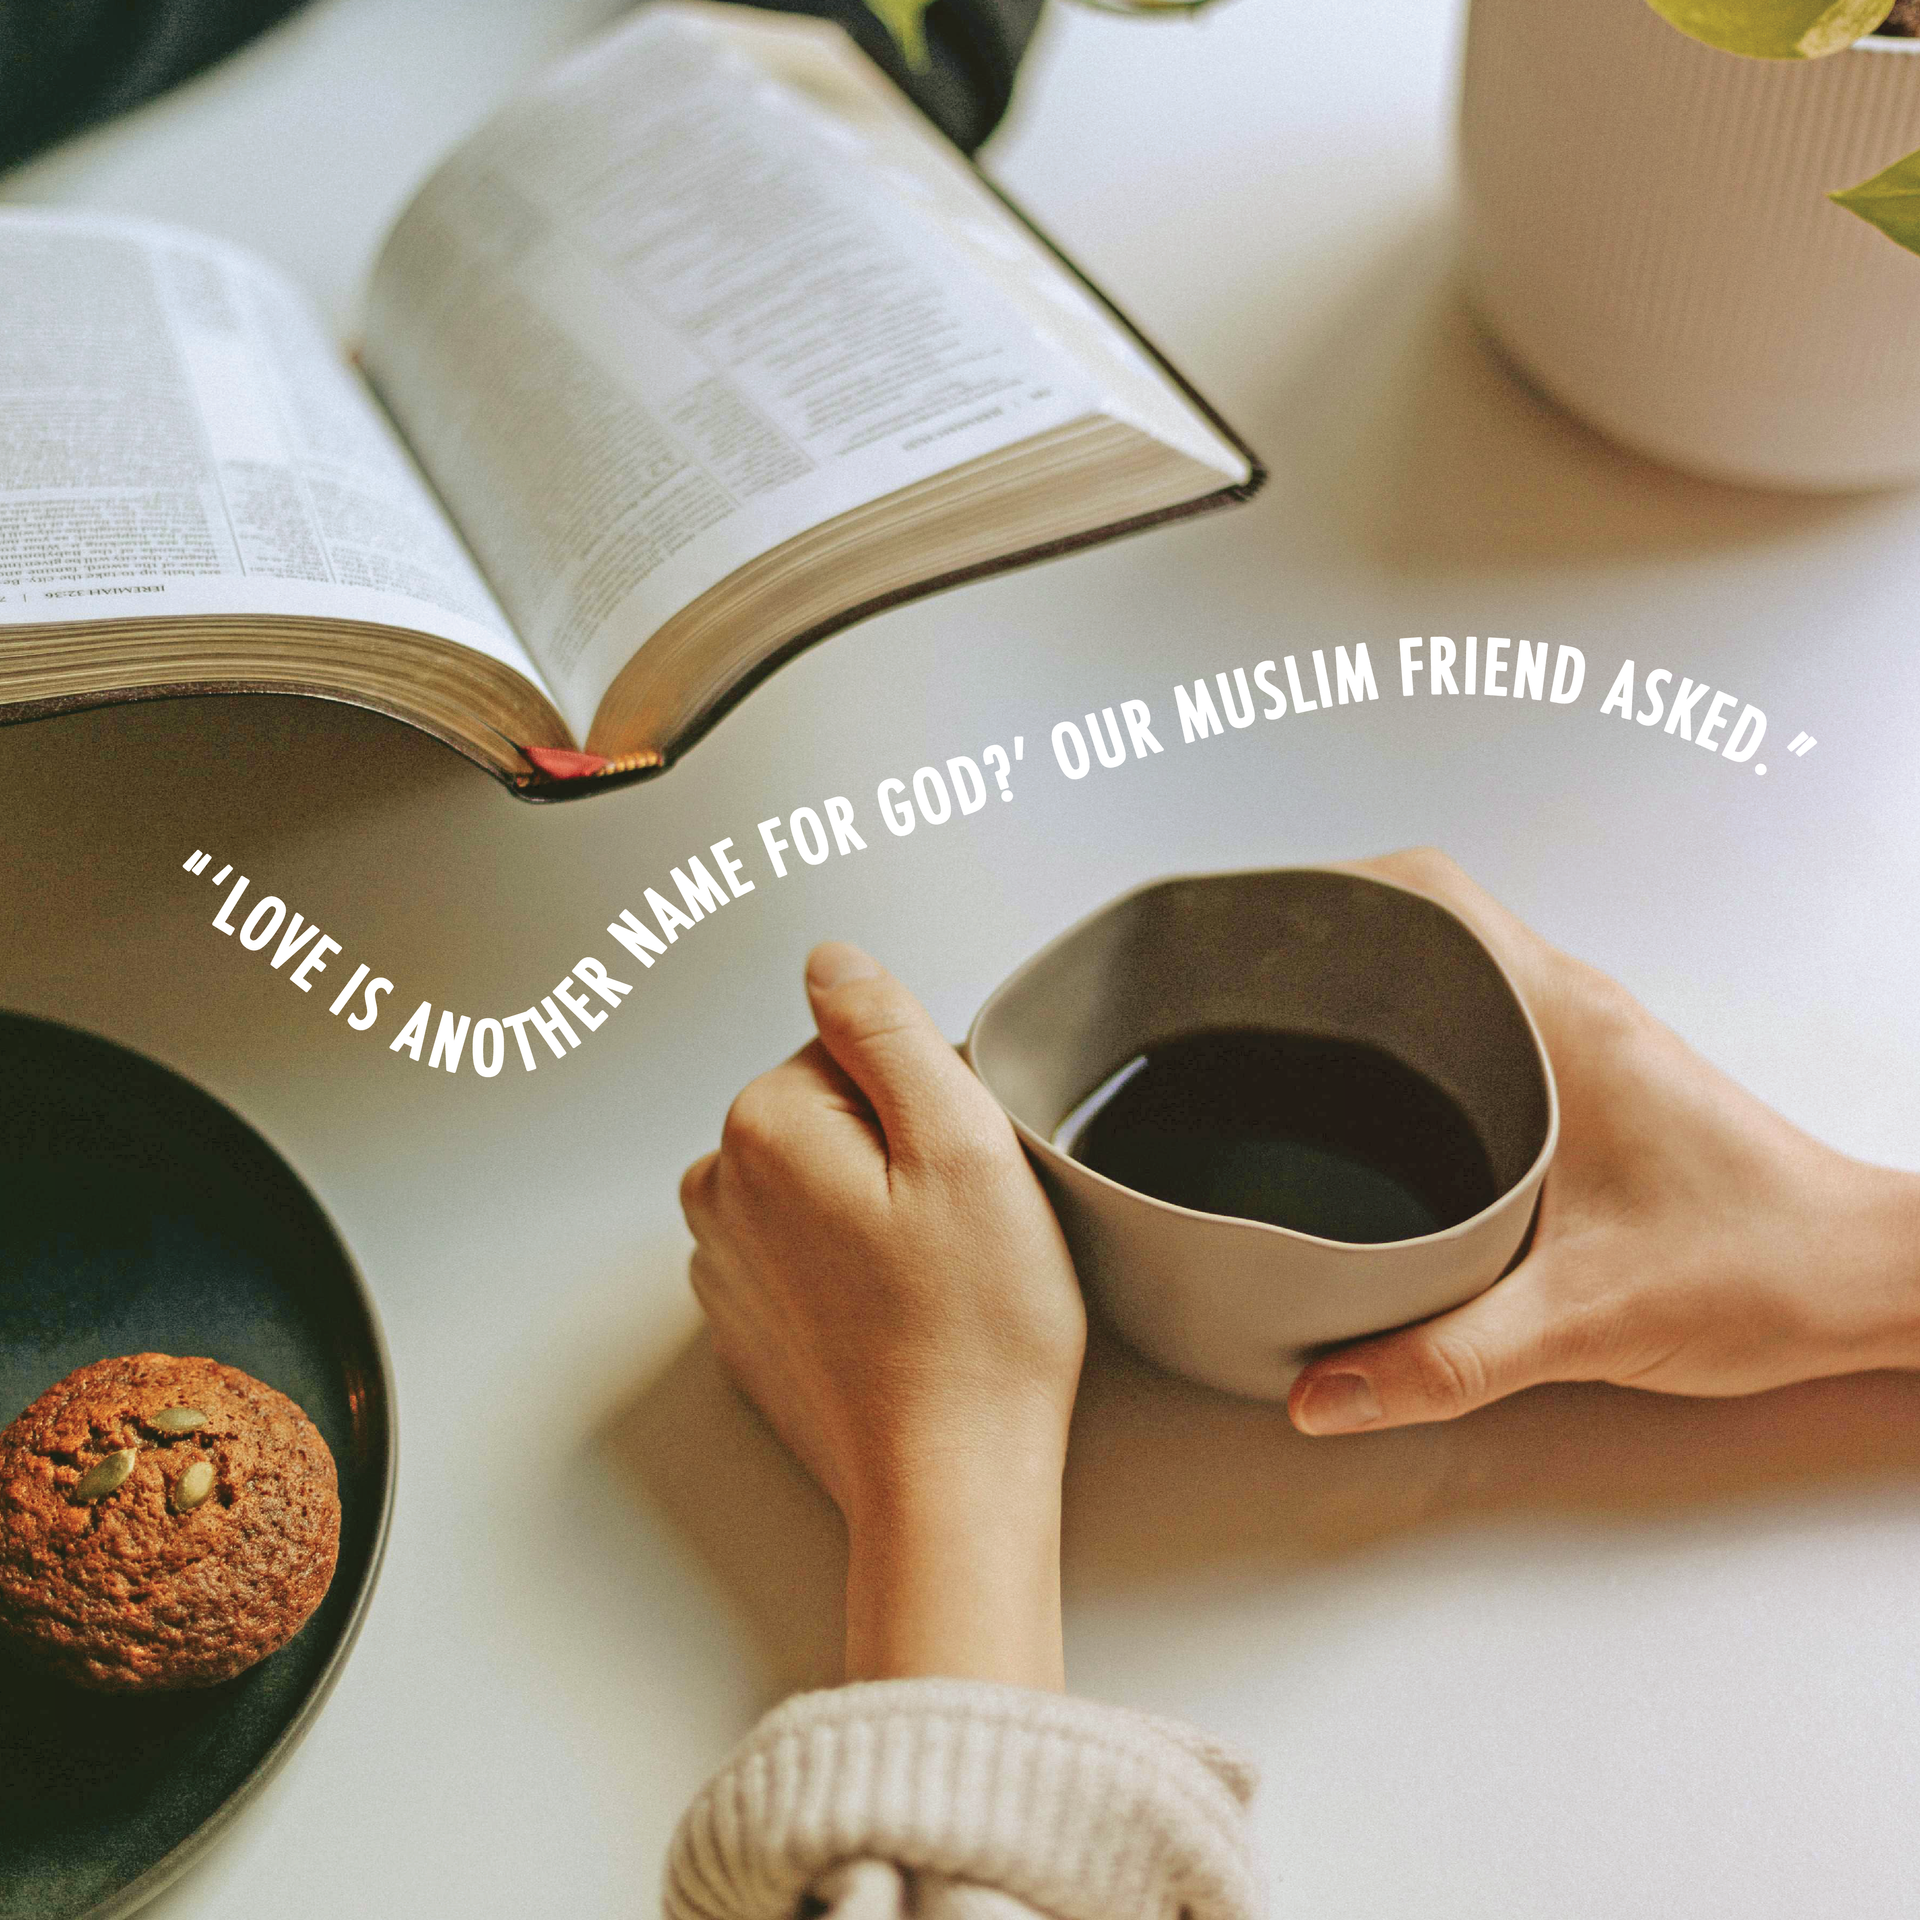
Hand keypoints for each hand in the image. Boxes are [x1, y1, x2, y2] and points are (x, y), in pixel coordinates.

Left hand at [679, 942, 1085, 1687]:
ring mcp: (724, 1265)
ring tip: (933, 1278)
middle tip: (957, 1227)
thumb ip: (886, 1027)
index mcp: (764, 1127)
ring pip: (821, 1180)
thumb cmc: (975, 1330)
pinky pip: (807, 1252)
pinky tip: (902, 1316)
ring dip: (876, 1208)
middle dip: (898, 1148)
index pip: (856, 1047)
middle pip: (832, 1110)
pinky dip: (853, 1268)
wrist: (951, 1486)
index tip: (960, 1169)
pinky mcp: (748, 1325)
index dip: (930, 1098)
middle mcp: (720, 1191)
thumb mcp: (961, 1142)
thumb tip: (830, 960)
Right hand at [1289, 849, 1919, 1435]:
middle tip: (1235, 988)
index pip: (1429, 894)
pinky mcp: (1593, 1084)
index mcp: (1561, 1017)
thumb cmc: (1764, 1268)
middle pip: (1422, 921)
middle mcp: (1570, 1008)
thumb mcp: (1587, 1320)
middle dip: (1324, 937)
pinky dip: (1417, 1040)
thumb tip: (1320, 1392)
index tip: (1252, 919)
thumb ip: (1447, 1359)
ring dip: (1371, 987)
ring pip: (1453, 973)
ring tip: (1278, 1037)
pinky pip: (1482, 1025)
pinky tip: (1374, 1109)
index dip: (1330, 887)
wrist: (1870, 1280)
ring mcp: (1584, 1040)